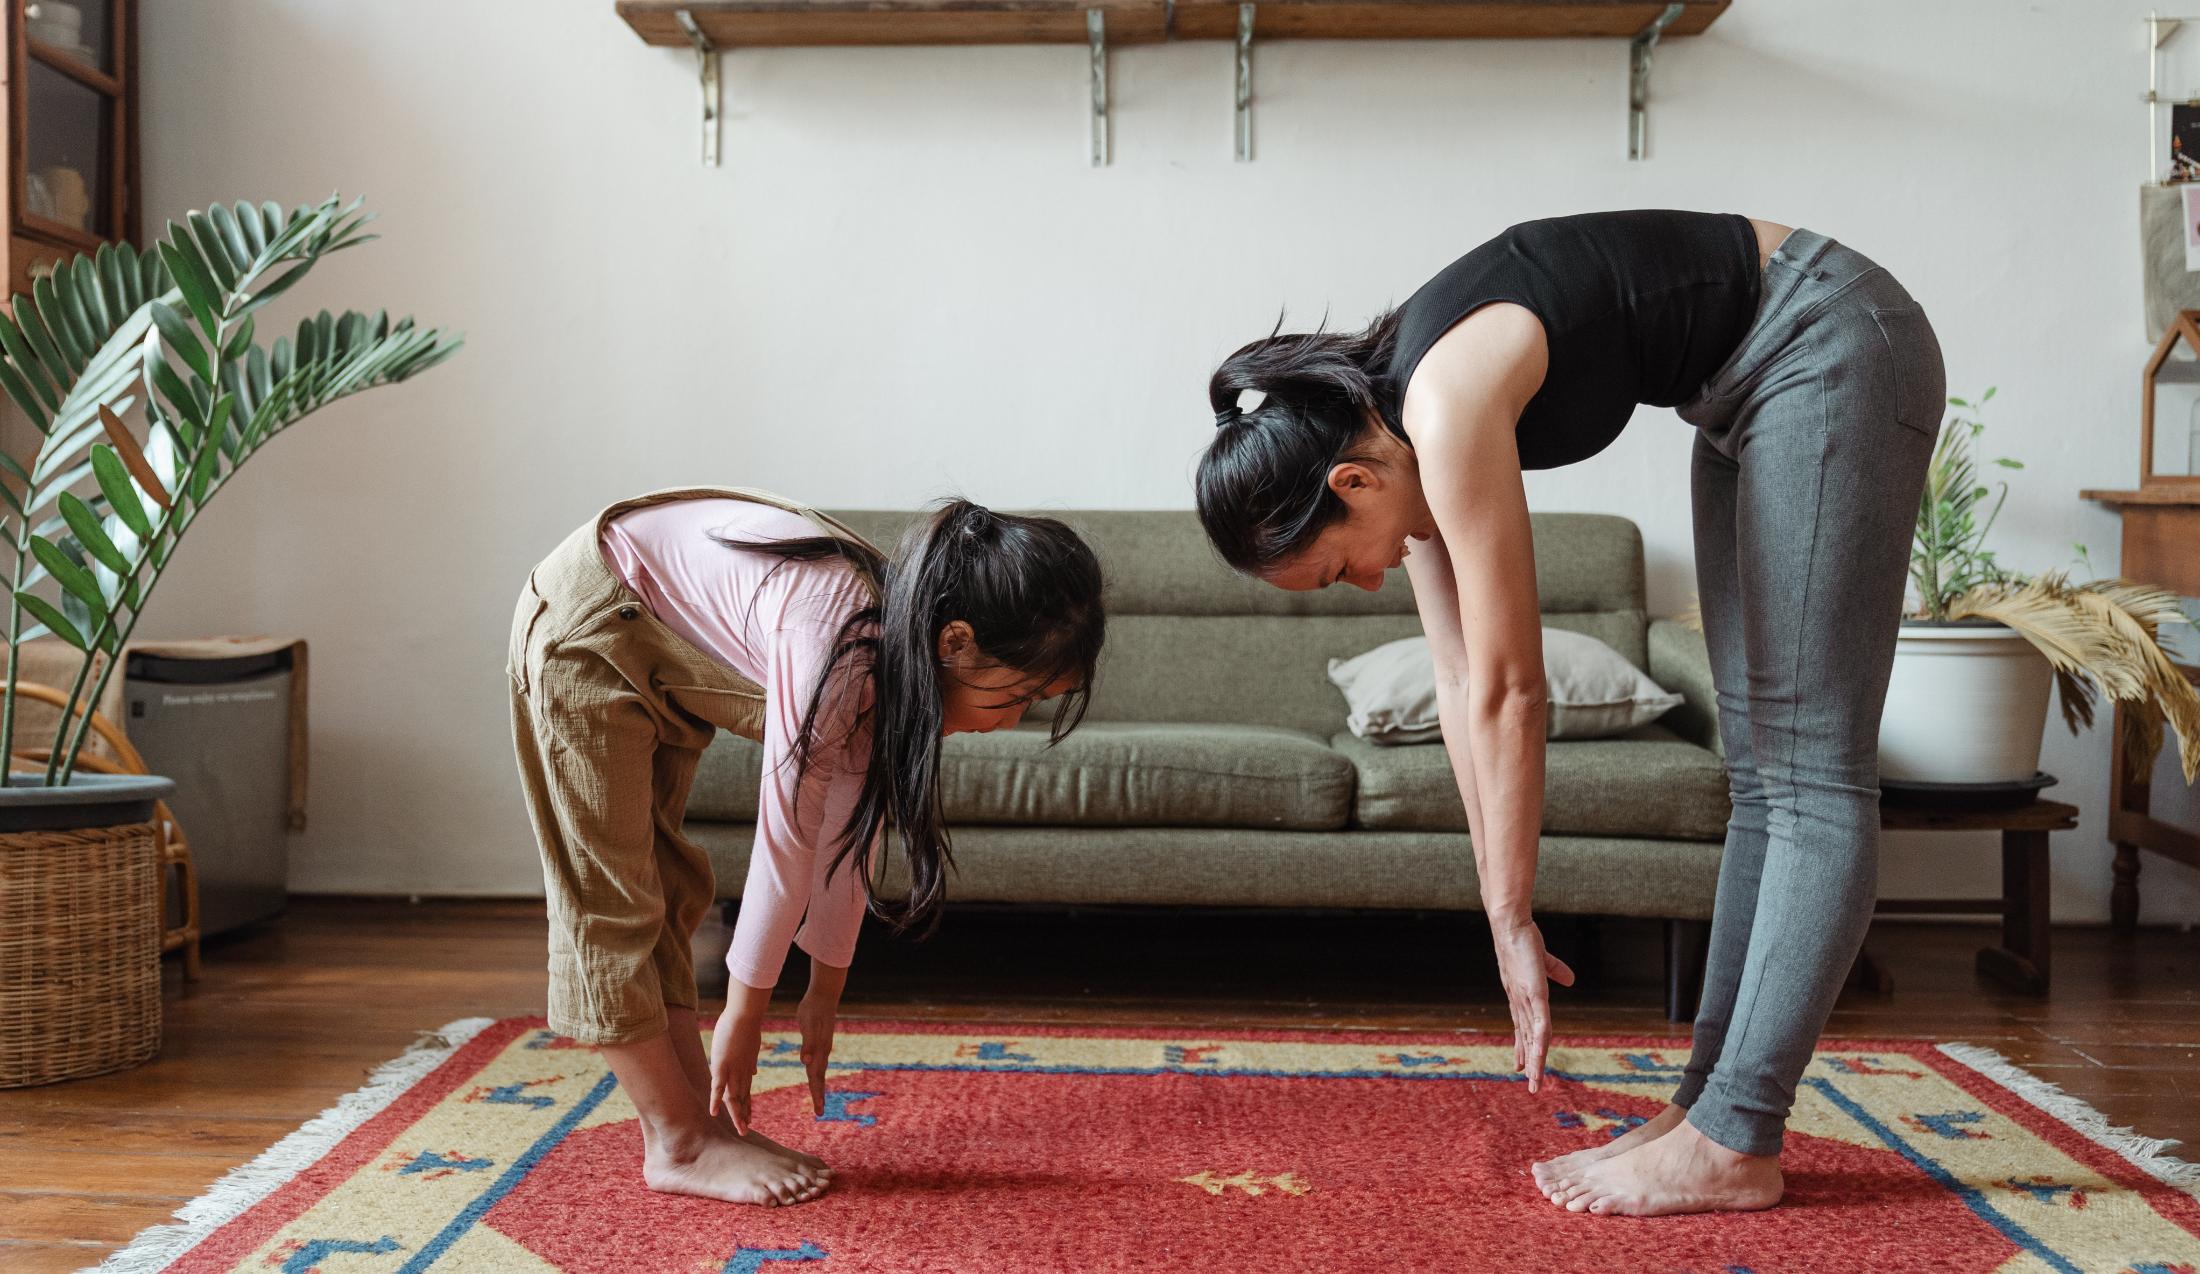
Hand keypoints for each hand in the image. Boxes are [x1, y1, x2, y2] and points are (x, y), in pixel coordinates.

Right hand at [708, 992, 766, 1134]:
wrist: (746, 1015)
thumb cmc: (747, 1026)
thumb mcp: (751, 1047)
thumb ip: (751, 1061)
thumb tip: (754, 1072)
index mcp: (746, 1069)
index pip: (747, 1092)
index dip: (747, 1106)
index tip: (750, 1118)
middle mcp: (741, 1073)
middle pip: (742, 1098)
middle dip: (744, 1115)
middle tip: (746, 1130)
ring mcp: (732, 1071)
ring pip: (734, 1098)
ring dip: (737, 1114)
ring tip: (741, 1129)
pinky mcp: (722, 1066)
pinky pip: (718, 1087)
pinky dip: (716, 1100)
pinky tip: (713, 1113)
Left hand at [796, 987, 839, 1116]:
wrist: (824, 996)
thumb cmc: (813, 1009)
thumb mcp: (809, 1025)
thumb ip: (808, 1043)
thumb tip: (806, 1061)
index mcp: (819, 1051)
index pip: (817, 1077)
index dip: (817, 1093)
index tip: (818, 1110)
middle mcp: (822, 1052)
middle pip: (820, 1077)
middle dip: (819, 1095)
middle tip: (819, 1112)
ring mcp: (823, 1048)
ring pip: (820, 1071)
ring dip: (818, 1086)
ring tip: (818, 1100)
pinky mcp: (820, 1043)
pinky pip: (818, 1063)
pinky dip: (816, 1074)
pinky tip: (814, 1075)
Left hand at [1490, 916, 1574, 1092]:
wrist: (1511, 924)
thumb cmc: (1523, 940)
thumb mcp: (1541, 962)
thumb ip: (1554, 971)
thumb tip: (1572, 980)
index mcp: (1521, 997)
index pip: (1523, 1029)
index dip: (1523, 1048)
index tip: (1520, 1067)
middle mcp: (1520, 1003)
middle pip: (1527, 1038)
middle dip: (1529, 1062)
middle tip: (1531, 1086)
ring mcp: (1526, 999)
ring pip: (1533, 1037)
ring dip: (1535, 1060)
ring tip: (1535, 1081)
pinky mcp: (1533, 992)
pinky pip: (1540, 1021)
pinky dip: (1540, 1039)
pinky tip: (1541, 1054)